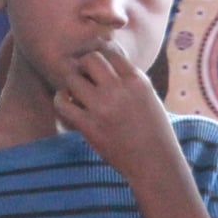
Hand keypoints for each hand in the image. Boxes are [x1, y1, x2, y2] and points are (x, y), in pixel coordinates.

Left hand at [53, 46, 172, 183]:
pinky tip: (67, 104)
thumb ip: (131, 79)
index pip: (110, 52)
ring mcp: (103, 108)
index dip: (102, 57)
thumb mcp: (150, 98)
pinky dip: (61, 100)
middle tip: (85, 77)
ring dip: (71, 81)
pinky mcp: (90, 126)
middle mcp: (119, 89)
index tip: (99, 69)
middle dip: (84, 65)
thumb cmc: (156, 133)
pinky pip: (63, 103)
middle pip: (90, 58)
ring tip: (76, 91)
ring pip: (72, 77)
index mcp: (136, 81)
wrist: (156, 165)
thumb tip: (112, 61)